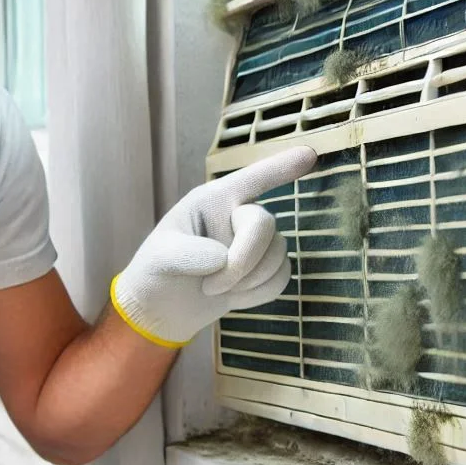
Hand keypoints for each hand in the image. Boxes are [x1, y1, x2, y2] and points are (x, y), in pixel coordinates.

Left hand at [111, 146, 316, 346]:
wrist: (163, 309)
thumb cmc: (155, 273)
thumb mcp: (161, 258)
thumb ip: (186, 253)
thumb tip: (223, 258)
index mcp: (212, 200)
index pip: (251, 179)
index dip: (281, 168)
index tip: (309, 155)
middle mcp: (237, 215)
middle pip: (264, 225)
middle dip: (243, 261)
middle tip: (210, 288)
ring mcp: (252, 242)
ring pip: (278, 255)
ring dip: (248, 282)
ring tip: (214, 291)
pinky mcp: (263, 270)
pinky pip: (282, 278)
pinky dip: (258, 294)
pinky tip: (233, 299)